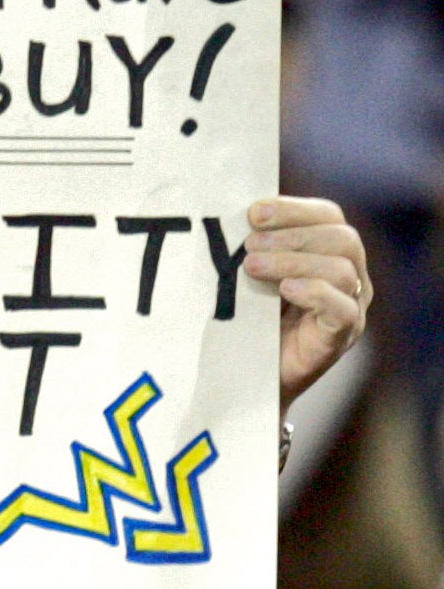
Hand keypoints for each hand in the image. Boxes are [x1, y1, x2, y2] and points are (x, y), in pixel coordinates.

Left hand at [243, 197, 370, 412]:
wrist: (253, 380)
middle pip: (341, 238)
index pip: (328, 216)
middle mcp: (351, 276)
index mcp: (331, 252)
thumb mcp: (255, 279)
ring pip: (342, 269)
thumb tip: (235, 216)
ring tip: (252, 267)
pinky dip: (314, 292)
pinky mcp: (342, 336)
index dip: (294, 208)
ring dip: (293, 261)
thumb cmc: (254, 323)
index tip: (254, 212)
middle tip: (249, 244)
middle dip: (292, 235)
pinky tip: (285, 290)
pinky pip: (342, 308)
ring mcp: (352, 307)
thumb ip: (257, 249)